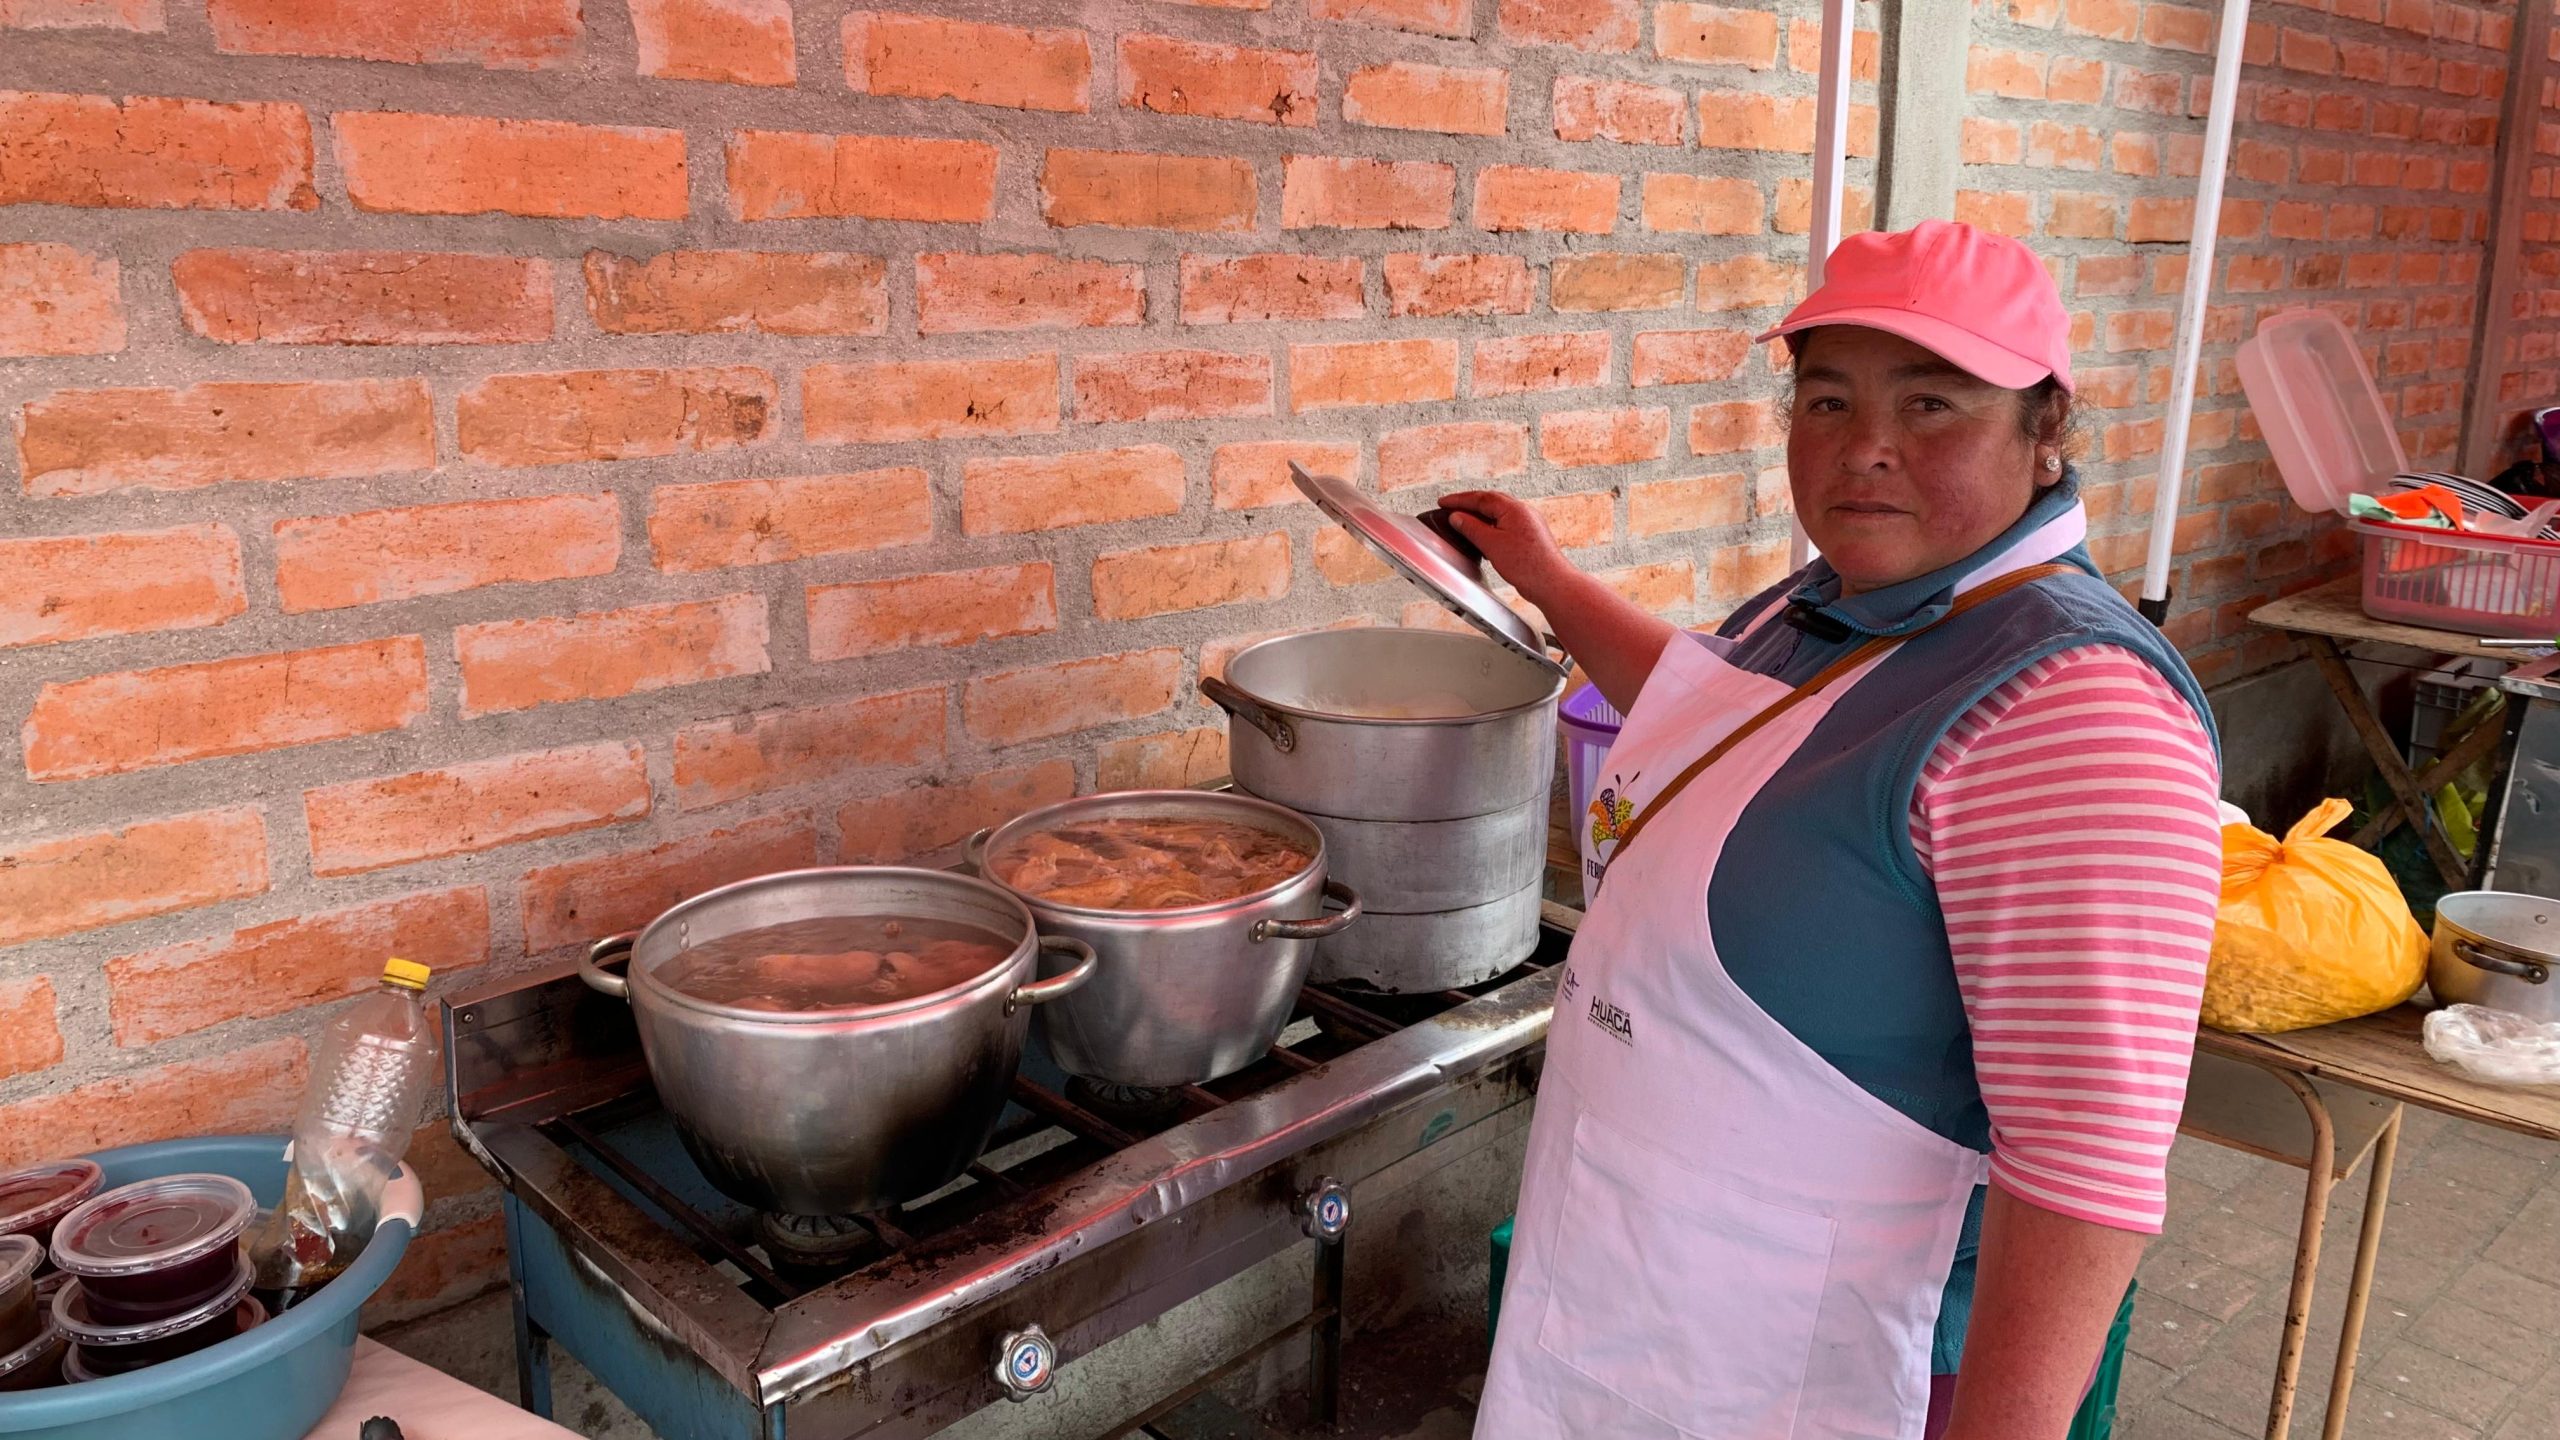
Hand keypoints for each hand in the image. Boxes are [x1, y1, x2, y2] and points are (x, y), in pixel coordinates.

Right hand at [1437, 491, 1571, 601]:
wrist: (1551, 583)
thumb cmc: (1528, 565)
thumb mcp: (1492, 544)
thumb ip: (1471, 528)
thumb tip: (1457, 517)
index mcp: (1514, 509)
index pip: (1481, 498)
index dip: (1459, 500)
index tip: (1444, 502)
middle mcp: (1523, 512)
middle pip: (1490, 502)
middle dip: (1469, 504)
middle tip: (1451, 508)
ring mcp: (1528, 524)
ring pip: (1499, 514)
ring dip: (1480, 516)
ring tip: (1464, 522)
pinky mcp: (1529, 537)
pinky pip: (1506, 525)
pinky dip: (1490, 527)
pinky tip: (1484, 537)